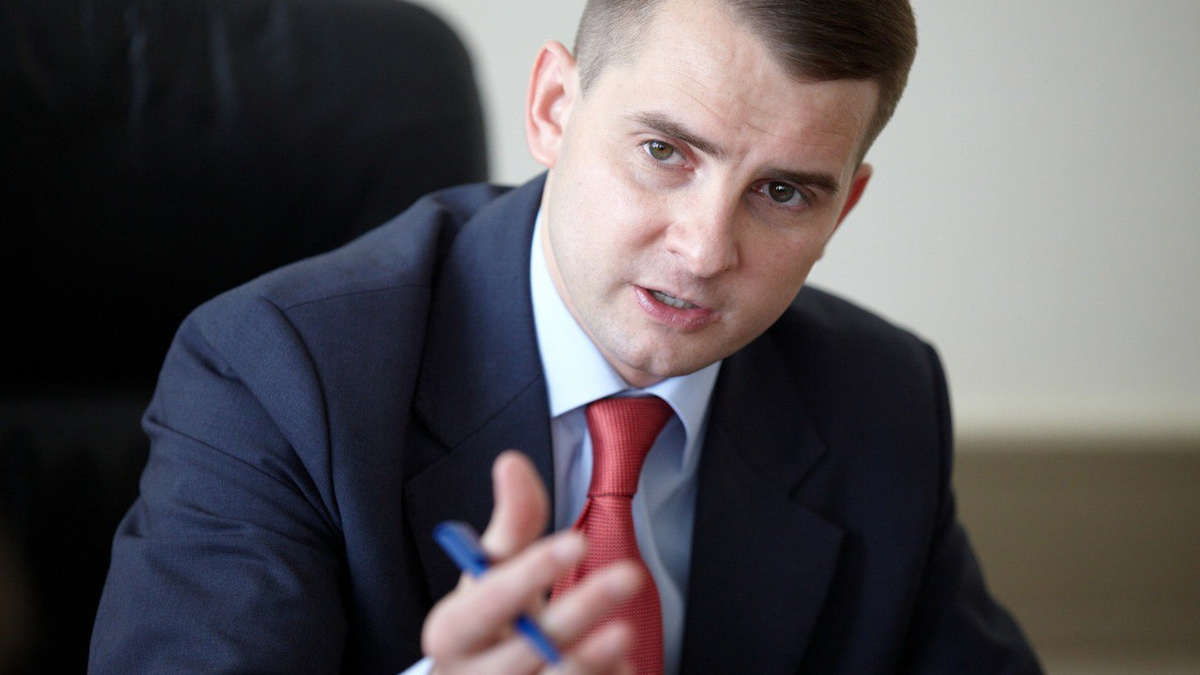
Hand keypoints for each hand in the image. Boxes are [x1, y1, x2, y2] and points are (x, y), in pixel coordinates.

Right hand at [422, 450, 642, 673]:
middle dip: (578, 613)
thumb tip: (511, 461)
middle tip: (629, 575)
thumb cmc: (491, 623)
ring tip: (626, 632)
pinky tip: (624, 668)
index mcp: (451, 632)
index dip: (530, 572)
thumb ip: (512, 522)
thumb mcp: (494, 573)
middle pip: (523, 653)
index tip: (575, 541)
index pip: (486, 603)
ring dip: (590, 662)